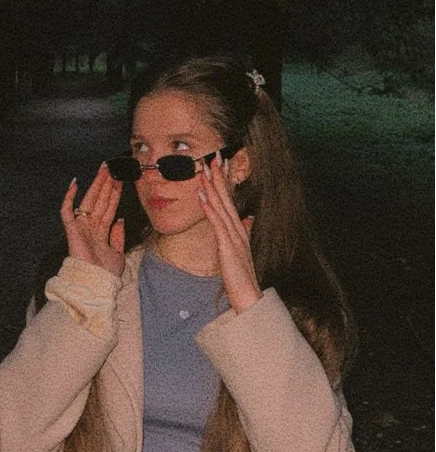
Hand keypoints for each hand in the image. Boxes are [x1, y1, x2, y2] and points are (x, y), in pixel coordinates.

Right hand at [61, 163, 124, 276]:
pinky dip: (69, 198)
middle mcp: (91, 226)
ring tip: (103, 170)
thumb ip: (118, 236)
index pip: (109, 207)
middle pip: (100, 200)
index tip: (121, 179)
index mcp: (101, 232)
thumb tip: (120, 219)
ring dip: (96, 185)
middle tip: (112, 167)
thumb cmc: (105, 273)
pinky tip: (74, 184)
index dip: (115, 193)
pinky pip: (67, 211)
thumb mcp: (118, 253)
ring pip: (89, 201)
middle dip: (107, 184)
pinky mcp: (72, 230)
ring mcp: (81, 227)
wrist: (96, 284)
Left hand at [198, 155, 261, 312]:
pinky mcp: (228, 246)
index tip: (220, 164)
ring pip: (221, 206)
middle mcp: (238, 229)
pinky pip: (216, 223)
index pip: (230, 201)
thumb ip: (245, 232)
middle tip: (214, 156)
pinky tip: (202, 195)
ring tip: (205, 170)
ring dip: (213, 187)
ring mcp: (234, 236)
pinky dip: (209, 208)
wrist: (248, 296)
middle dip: (220, 176)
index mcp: (239, 229)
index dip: (225, 182)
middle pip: (227, 198)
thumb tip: (249, 219)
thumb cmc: (241, 276)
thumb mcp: (241, 250)